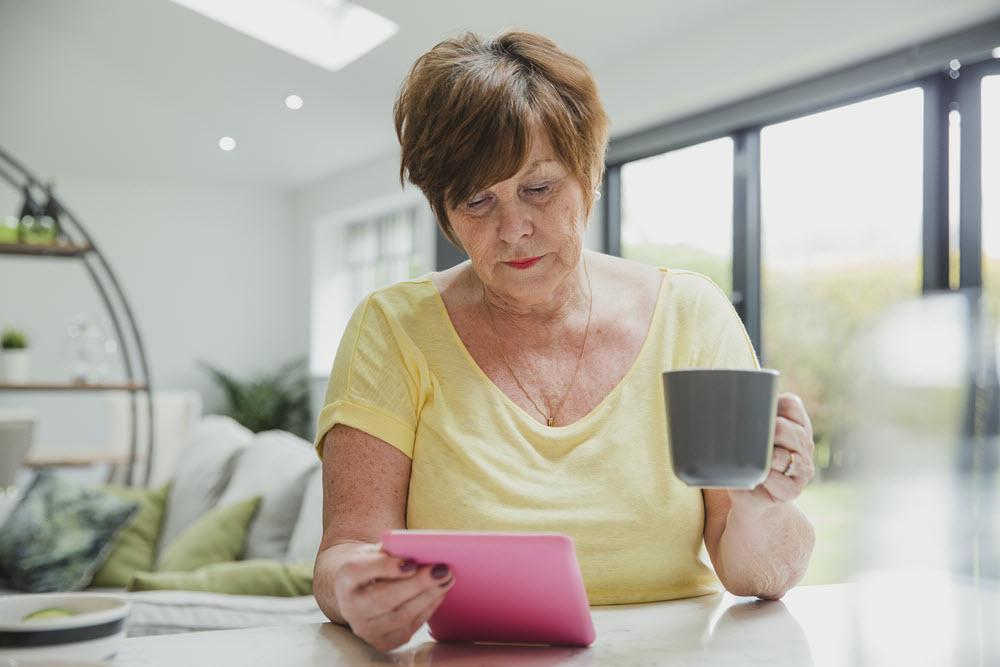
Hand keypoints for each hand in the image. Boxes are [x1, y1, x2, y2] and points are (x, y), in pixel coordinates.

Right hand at [334, 543, 454, 652]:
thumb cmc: (372, 564)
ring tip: (446, 580)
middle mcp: (350, 607)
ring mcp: (365, 628)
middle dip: (417, 585)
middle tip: (441, 571)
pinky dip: (427, 609)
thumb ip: (392, 550)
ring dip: (428, 597)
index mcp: (344, 578)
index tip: (412, 563)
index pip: (358, 572)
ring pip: (400, 616)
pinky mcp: (382, 641)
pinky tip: (439, 593)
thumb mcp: (375, 551)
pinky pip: (409, 627)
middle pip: (383, 598)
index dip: (386, 568)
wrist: (359, 590)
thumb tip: (421, 550)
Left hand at [730, 393, 814, 507]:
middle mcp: (805, 444)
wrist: (749, 495)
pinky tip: (755, 476)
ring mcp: (803, 468)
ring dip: (761, 458)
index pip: (791, 404)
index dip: (770, 407)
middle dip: (761, 433)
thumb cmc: (746, 456)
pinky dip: (761, 477)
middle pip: (785, 429)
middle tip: (745, 441)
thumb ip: (747, 413)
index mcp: (798, 424)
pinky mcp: (794, 489)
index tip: (753, 417)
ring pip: (781, 455)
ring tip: (750, 460)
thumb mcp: (749, 431)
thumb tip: (723, 399)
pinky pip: (776, 478)